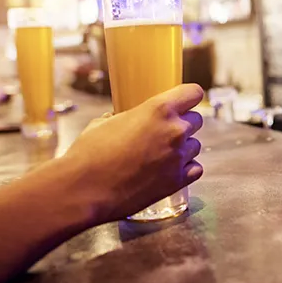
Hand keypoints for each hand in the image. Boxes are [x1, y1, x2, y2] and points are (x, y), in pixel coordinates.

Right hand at [59, 85, 204, 223]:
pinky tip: (168, 170)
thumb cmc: (89, 154)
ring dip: (183, 148)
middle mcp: (174, 131)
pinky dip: (186, 168)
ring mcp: (178, 157)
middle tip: (164, 132)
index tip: (185, 101)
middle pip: (197, 120)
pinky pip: (195, 169)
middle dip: (183, 124)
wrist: (85, 189)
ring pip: (195, 145)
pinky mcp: (177, 181)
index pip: (194, 93)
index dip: (189, 97)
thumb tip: (120, 119)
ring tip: (161, 154)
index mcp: (159, 109)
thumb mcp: (104, 122)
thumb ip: (124, 117)